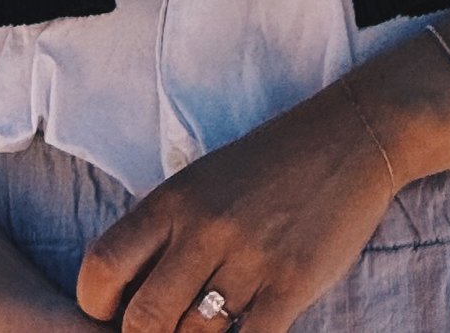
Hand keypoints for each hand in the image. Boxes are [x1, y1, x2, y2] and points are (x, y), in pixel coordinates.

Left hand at [75, 82, 397, 332]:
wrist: (349, 136)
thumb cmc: (270, 166)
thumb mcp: (204, 182)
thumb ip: (165, 233)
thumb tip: (126, 300)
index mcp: (174, 200)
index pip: (102, 267)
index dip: (99, 305)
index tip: (118, 314)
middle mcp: (204, 227)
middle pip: (143, 320)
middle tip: (170, 331)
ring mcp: (248, 257)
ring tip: (217, 324)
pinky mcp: (291, 282)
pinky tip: (249, 331)